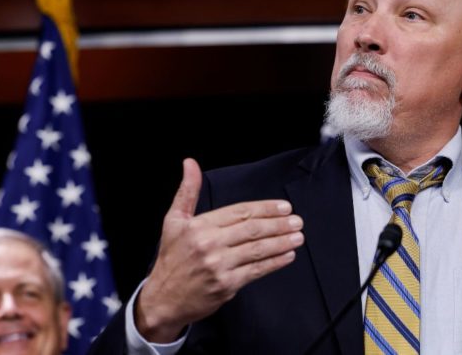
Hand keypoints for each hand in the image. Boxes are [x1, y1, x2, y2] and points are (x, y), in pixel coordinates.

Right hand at [134, 158, 303, 342]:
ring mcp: (219, 265)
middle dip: (279, 224)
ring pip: (257, 249)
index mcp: (199, 226)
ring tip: (298, 237)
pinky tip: (288, 255)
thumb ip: (187, 191)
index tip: (284, 207)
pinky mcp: (226, 285)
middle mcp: (209, 244)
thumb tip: (190, 163)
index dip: (265, 209)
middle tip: (297, 221)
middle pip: (252, 229)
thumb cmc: (172, 259)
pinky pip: (256, 270)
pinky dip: (275, 262)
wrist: (163, 299)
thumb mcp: (174, 221)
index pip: (240, 212)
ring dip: (281, 242)